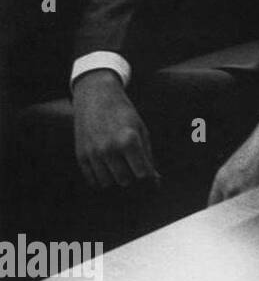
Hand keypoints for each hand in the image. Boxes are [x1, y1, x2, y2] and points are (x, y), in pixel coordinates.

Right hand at [72, 70, 159, 188]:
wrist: (96, 96)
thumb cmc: (124, 114)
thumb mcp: (141, 130)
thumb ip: (148, 156)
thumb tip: (156, 181)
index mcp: (129, 140)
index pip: (142, 174)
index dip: (149, 178)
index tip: (151, 175)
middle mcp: (109, 148)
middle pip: (125, 181)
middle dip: (133, 179)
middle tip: (134, 170)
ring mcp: (93, 153)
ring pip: (107, 184)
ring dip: (116, 180)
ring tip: (121, 168)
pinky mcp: (81, 155)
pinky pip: (92, 180)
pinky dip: (102, 179)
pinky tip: (109, 169)